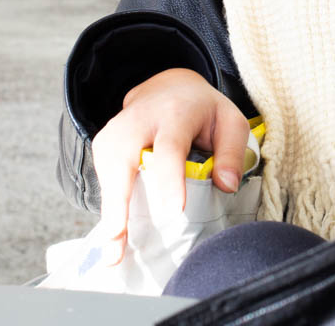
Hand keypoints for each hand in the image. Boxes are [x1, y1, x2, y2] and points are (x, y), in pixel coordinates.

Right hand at [91, 67, 249, 264]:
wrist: (169, 85)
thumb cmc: (203, 110)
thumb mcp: (230, 121)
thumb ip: (232, 152)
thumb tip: (226, 186)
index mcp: (177, 113)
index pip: (171, 146)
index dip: (171, 179)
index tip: (175, 211)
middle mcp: (142, 117)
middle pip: (123, 155)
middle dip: (119, 197)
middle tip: (118, 238)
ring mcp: (118, 127)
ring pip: (107, 165)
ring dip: (108, 207)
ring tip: (113, 249)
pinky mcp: (105, 140)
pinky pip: (102, 172)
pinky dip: (106, 201)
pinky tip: (114, 228)